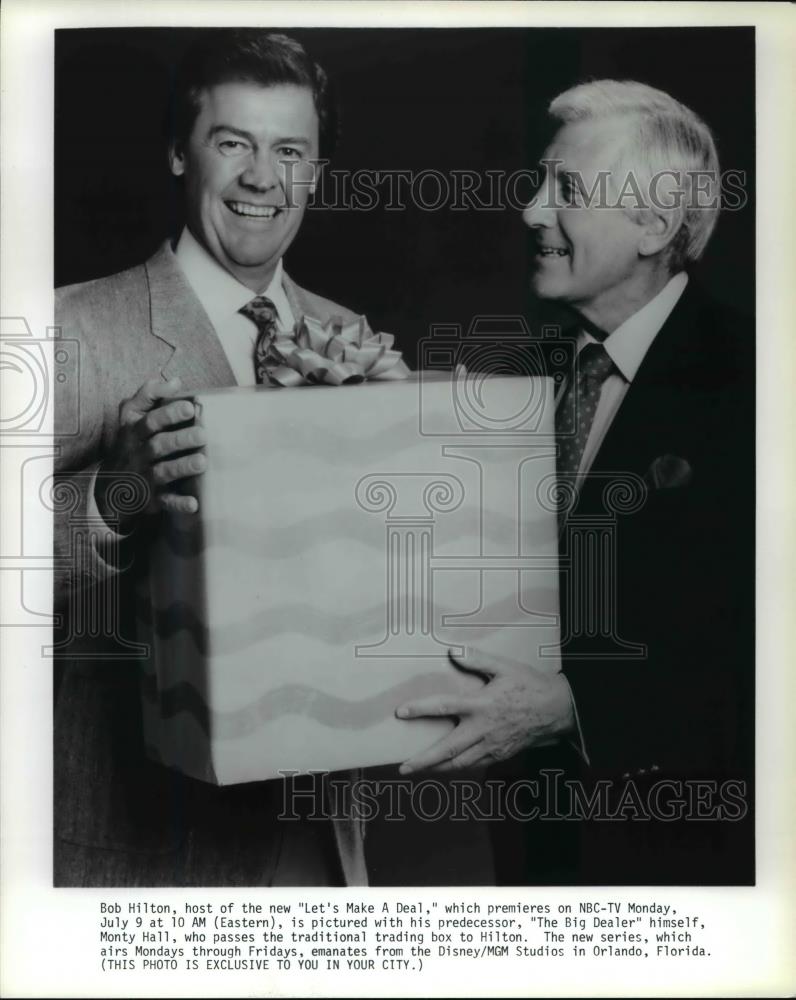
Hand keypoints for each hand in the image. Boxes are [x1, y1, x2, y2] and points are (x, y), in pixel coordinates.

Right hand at [96, 376, 206, 529]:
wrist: (111, 487)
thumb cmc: (130, 442)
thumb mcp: (130, 415)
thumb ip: (149, 395)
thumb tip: (177, 381)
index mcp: (135, 431)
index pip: (150, 421)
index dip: (169, 413)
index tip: (190, 407)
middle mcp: (139, 454)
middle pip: (159, 445)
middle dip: (181, 439)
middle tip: (202, 435)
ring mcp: (146, 477)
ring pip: (164, 472)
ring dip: (183, 467)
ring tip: (202, 462)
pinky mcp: (153, 498)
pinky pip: (166, 502)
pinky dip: (179, 504)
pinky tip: (193, 504)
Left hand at [395, 648, 575, 773]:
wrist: (558, 710)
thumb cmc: (530, 685)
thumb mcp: (505, 667)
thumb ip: (478, 659)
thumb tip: (453, 651)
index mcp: (482, 705)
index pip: (444, 707)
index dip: (421, 709)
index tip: (401, 712)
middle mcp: (484, 729)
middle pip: (448, 749)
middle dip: (423, 760)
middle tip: (403, 767)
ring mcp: (493, 745)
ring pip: (460, 763)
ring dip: (438, 768)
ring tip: (420, 770)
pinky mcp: (501, 753)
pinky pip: (476, 764)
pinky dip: (459, 767)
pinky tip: (449, 766)